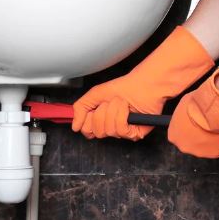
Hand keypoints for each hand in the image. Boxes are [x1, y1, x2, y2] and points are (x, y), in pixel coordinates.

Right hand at [73, 26, 212, 140]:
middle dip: (102, 113)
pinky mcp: (135, 134)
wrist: (144, 85)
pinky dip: (122, 115)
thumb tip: (74, 127)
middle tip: (110, 102)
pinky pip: (121, 130)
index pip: (88, 131)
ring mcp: (123, 132)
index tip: (94, 108)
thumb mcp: (96, 94)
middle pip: (96, 132)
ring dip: (113, 111)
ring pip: (108, 131)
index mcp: (102, 120)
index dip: (88, 120)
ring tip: (121, 102)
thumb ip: (80, 108)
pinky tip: (127, 108)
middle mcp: (112, 128)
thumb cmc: (124, 87)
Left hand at [167, 65, 218, 157]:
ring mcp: (199, 152)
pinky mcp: (214, 154)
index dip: (186, 127)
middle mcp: (184, 147)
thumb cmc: (197, 105)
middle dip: (197, 134)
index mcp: (173, 135)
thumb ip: (183, 112)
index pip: (177, 134)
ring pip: (205, 146)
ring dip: (209, 138)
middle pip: (190, 142)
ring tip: (214, 125)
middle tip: (205, 123)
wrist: (214, 111)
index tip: (192, 121)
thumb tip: (188, 110)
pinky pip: (218, 148)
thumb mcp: (184, 103)